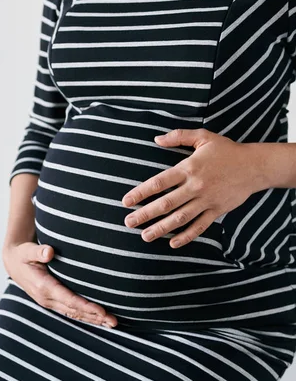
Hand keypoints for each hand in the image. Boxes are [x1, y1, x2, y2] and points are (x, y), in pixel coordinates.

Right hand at [2, 241, 117, 327]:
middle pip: (75, 311)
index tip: (102, 311)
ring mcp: (49, 302)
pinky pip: (71, 312)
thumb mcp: (27, 251)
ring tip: (111, 324)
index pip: (69, 299)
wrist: (13, 264)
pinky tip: (98, 320)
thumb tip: (49, 252)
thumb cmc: (23, 255)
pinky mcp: (52, 303)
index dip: (86, 306)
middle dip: (95, 317)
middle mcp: (47, 298)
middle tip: (114, 322)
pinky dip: (85, 316)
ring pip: (74, 314)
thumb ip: (38, 251)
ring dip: (93, 320)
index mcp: (43, 286)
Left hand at [122, 128, 265, 248]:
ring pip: (180, 218)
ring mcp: (206, 200)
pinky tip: (173, 243)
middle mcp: (196, 186)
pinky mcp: (217, 210)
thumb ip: (178, 136)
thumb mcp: (203, 137)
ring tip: (145, 236)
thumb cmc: (226, 150)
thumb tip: (156, 139)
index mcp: (189, 168)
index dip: (140, 193)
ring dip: (161, 228)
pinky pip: (200, 226)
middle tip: (128, 223)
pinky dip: (187, 236)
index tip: (126, 202)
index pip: (159, 183)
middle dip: (145, 214)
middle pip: (166, 204)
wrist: (254, 166)